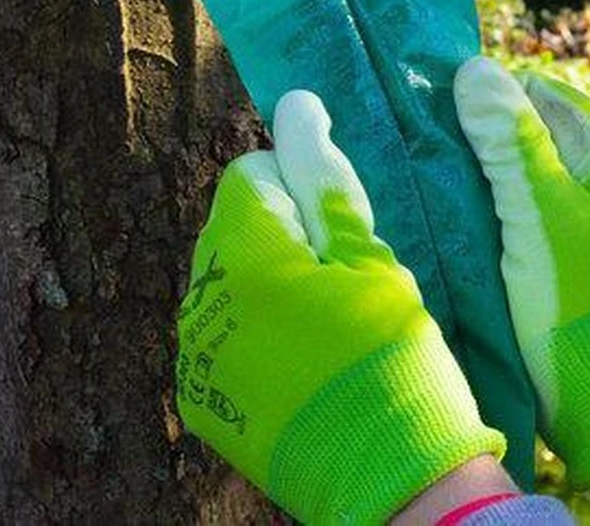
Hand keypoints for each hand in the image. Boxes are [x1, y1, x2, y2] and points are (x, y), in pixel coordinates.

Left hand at [176, 90, 504, 523]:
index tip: (338, 228)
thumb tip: (294, 106)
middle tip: (338, 281)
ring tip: (321, 327)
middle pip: (229, 228)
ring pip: (222, 280)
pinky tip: (298, 364)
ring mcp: (194, 352)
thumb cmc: (395, 359)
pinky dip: (249, 335)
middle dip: (277, 234)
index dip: (298, 188)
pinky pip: (216, 334)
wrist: (392, 483)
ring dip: (262, 284)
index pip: (249, 176)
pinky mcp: (200, 396)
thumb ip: (324, 178)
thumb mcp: (371, 260)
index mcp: (244, 254)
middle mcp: (201, 298)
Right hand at [453, 57, 589, 487]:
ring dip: (471, 176)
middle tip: (412, 143)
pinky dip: (479, 210)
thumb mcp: (541, 214)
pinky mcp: (559, 255)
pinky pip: (513, 213)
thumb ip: (507, 142)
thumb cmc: (582, 303)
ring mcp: (583, 220)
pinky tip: (436, 213)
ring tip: (415, 175)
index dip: (486, 96)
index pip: (541, 94)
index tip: (428, 108)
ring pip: (514, 175)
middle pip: (526, 133)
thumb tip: (473, 69)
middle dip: (473, 138)